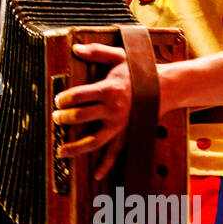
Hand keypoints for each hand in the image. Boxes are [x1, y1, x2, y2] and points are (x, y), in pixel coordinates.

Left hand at [53, 43, 132, 181]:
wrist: (166, 86)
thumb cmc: (140, 71)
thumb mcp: (119, 57)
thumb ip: (97, 52)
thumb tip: (75, 48)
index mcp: (109, 89)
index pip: (78, 96)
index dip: (64, 99)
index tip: (58, 101)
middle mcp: (113, 109)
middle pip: (81, 117)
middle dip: (65, 119)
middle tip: (56, 119)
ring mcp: (120, 125)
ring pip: (94, 141)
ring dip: (76, 147)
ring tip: (61, 151)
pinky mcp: (127, 134)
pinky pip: (116, 153)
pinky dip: (106, 166)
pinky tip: (96, 175)